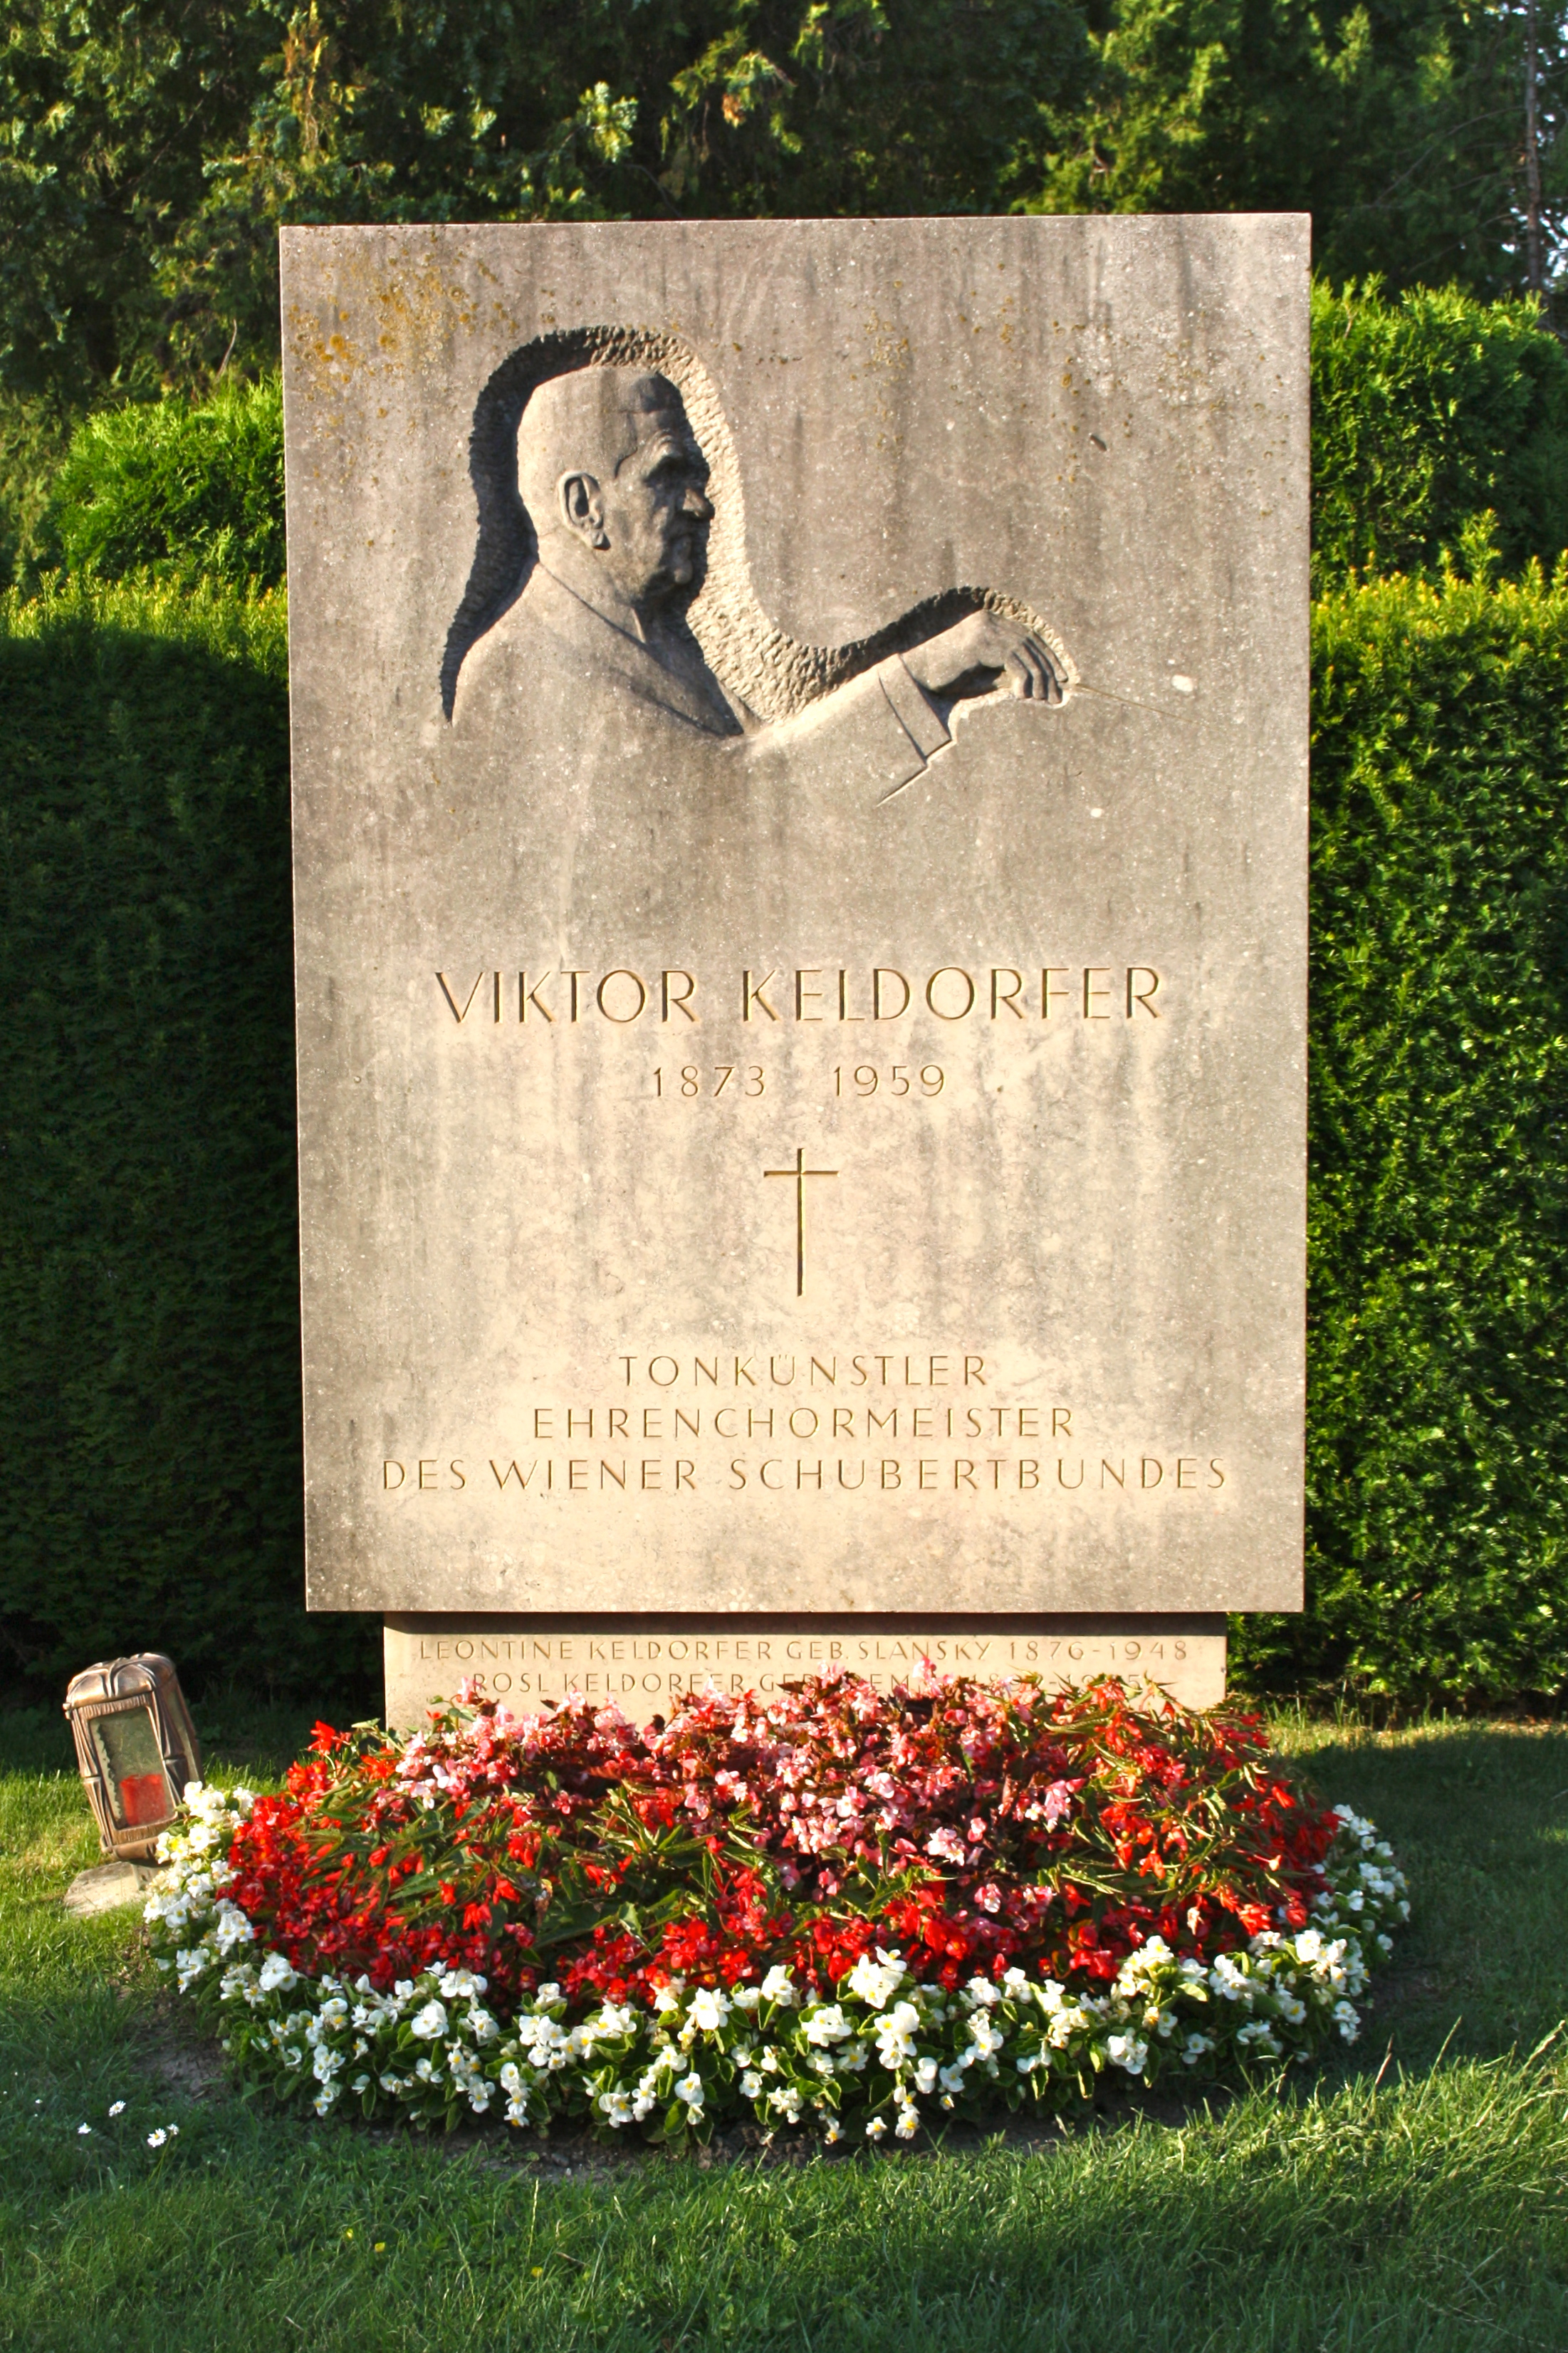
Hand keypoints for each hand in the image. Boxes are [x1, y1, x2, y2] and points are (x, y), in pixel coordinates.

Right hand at [902, 611, 1063, 703]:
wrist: (918, 679)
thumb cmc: (948, 681)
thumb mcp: (986, 676)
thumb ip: (1010, 675)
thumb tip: (1042, 688)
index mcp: (992, 624)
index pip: (1030, 636)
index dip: (1050, 656)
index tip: (1064, 677)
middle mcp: (990, 621)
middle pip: (1031, 643)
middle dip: (1049, 671)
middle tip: (1057, 697)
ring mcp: (984, 628)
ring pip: (1025, 652)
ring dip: (1039, 679)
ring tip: (1040, 700)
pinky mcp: (979, 641)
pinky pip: (1012, 659)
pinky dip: (1022, 678)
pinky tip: (1021, 695)